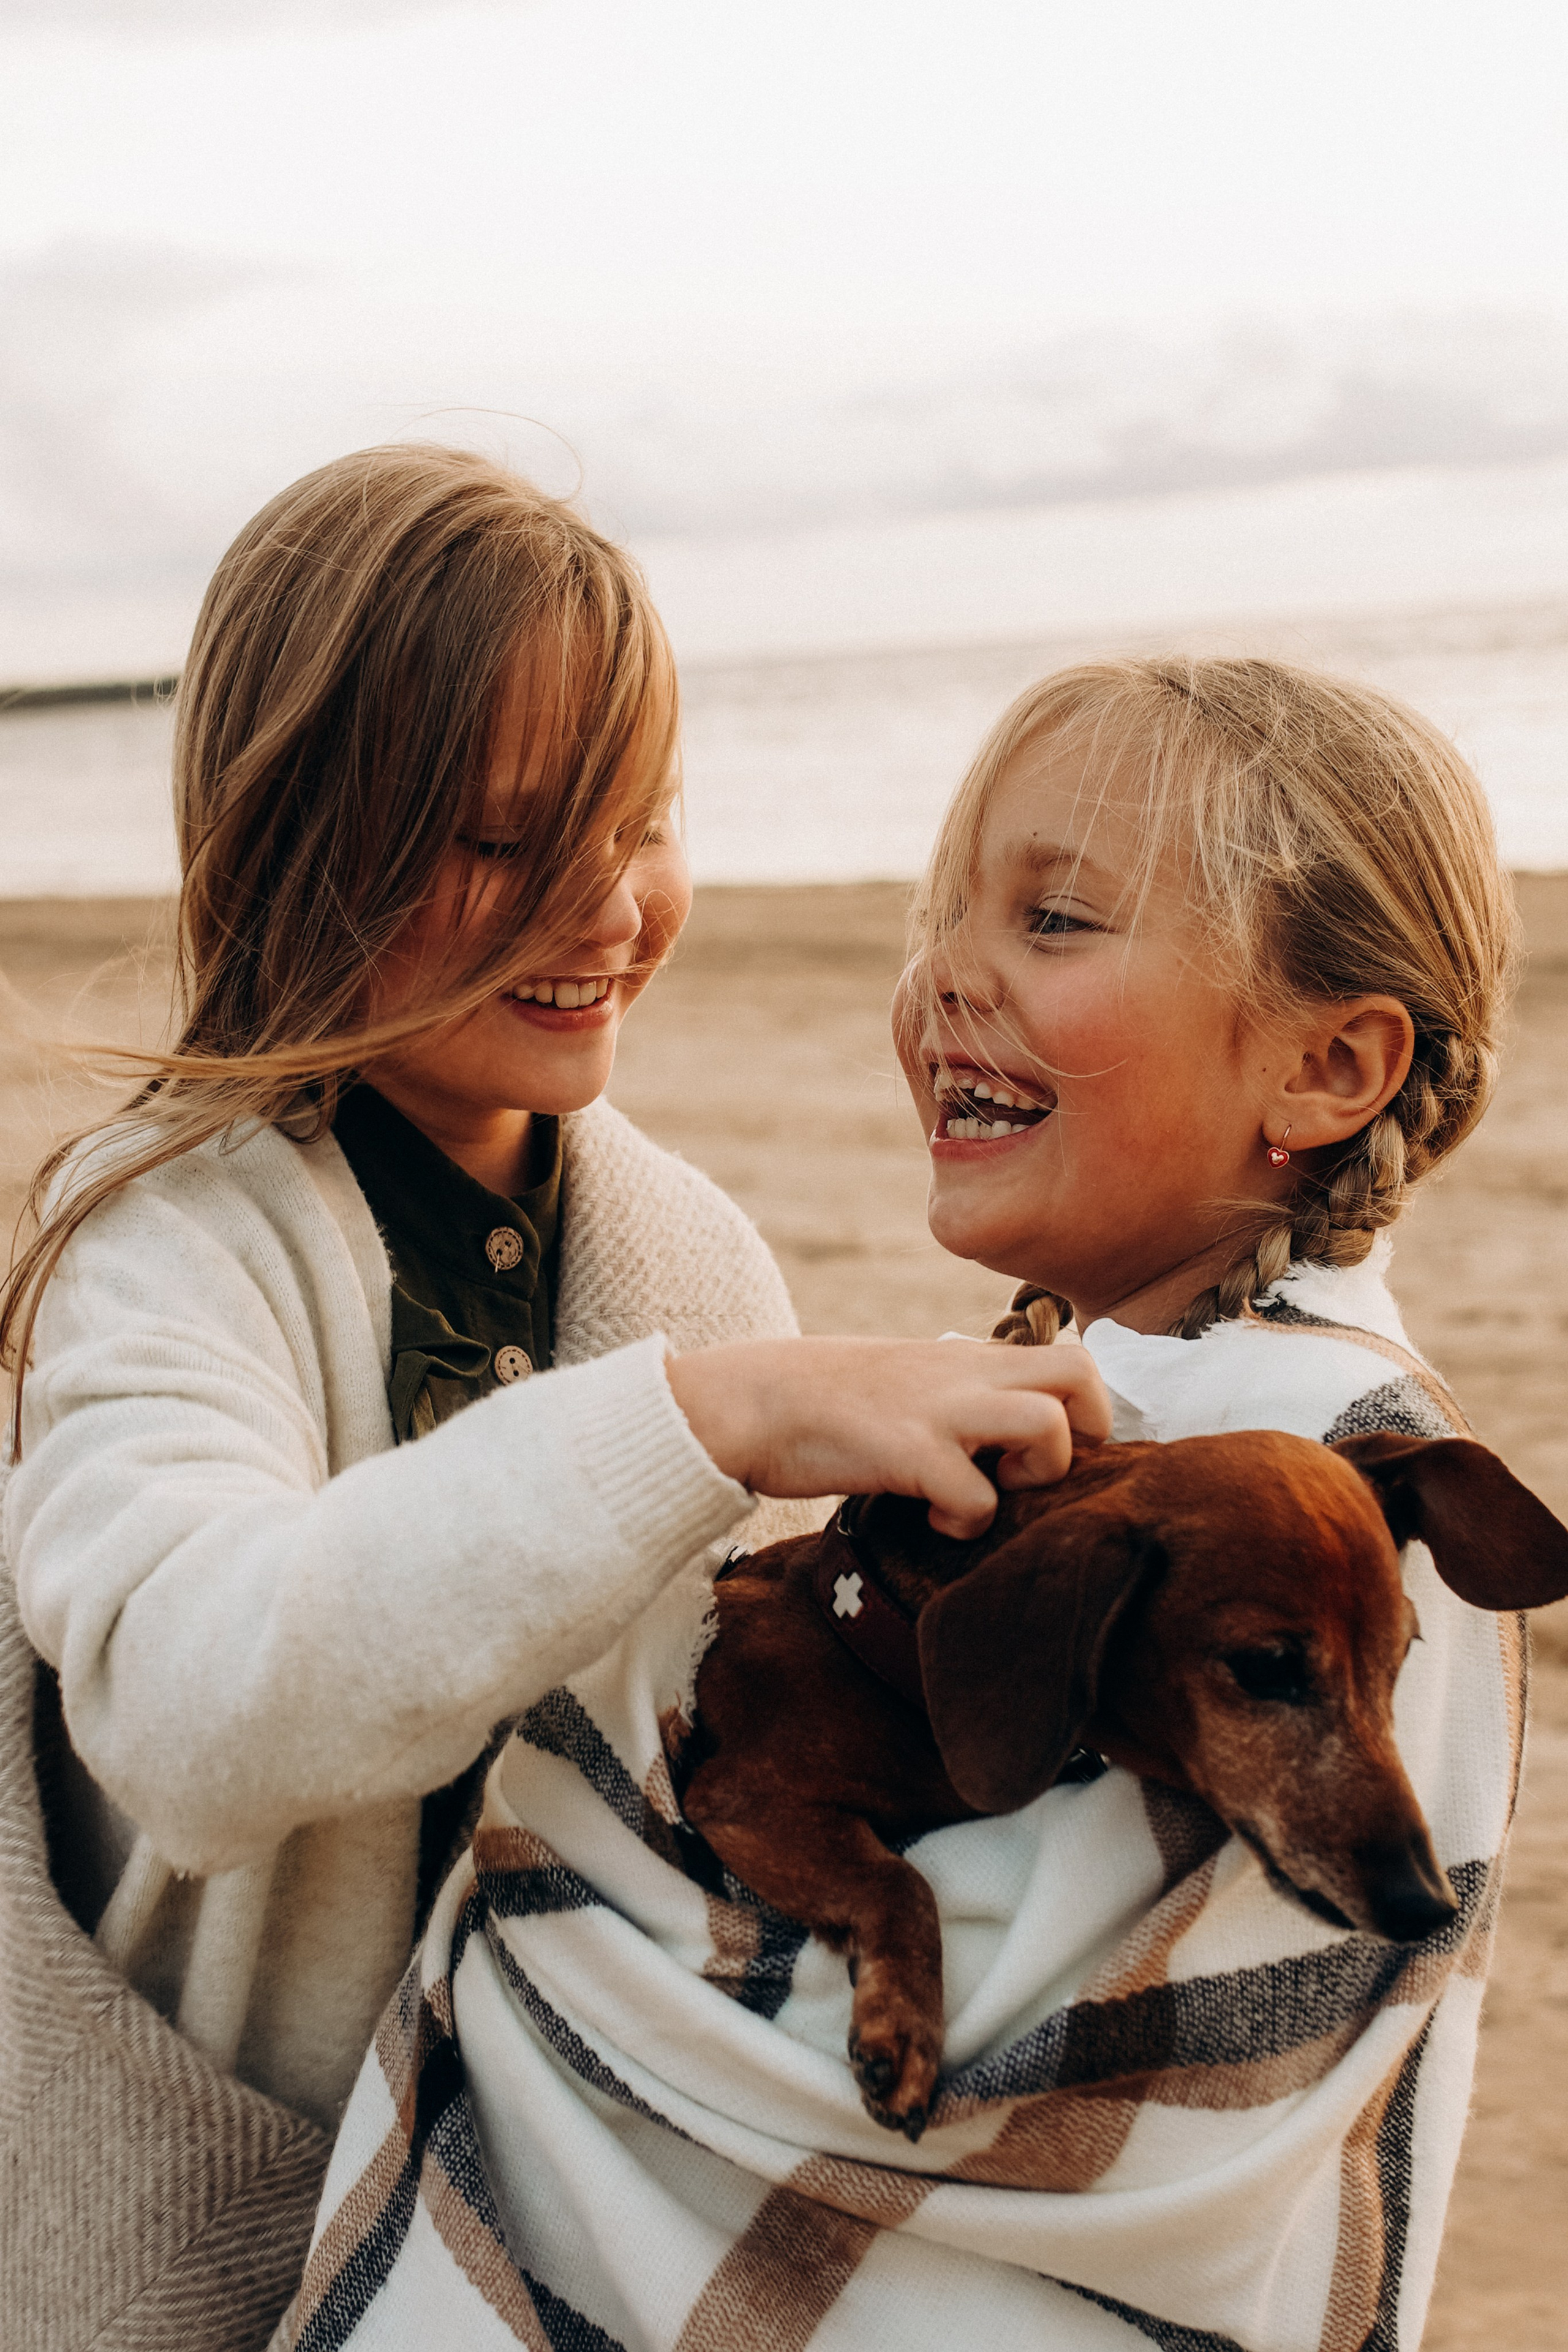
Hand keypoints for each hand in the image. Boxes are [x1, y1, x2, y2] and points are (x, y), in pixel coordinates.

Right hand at [665, 1336, 1112, 1539]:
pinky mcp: (906, 1452)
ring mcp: (939, 1409)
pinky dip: (967, 1523)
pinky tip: (934, 1522)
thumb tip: (1004, 1435)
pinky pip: (977, 1497)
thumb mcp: (911, 1378)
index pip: (1071, 1356)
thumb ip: (962, 1391)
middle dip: (1089, 1431)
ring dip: (1037, 1474)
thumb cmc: (827, 1401)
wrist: (750, 1400)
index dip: (1084, 1410)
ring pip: (1049, 1425)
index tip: (1051, 1452)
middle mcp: (965, 1372)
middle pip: (1082, 1372)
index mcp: (969, 1357)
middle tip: (1038, 1469)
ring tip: (993, 1492)